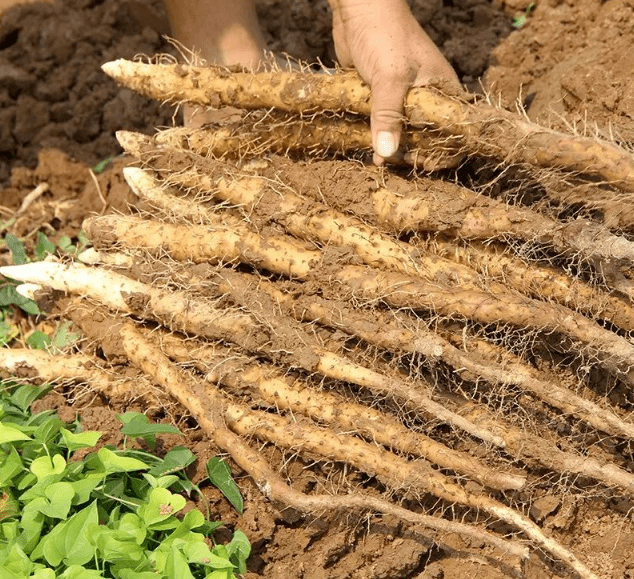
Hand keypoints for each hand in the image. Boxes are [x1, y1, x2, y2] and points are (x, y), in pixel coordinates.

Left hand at [329, 0, 459, 163]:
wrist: (358, 10)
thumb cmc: (383, 37)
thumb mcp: (390, 79)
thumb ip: (389, 117)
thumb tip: (385, 154)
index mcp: (443, 91)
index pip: (454, 132)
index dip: (441, 152)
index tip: (419, 163)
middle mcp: (428, 98)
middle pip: (427, 139)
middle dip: (412, 154)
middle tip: (390, 162)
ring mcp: (404, 99)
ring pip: (403, 134)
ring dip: (391, 148)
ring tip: (378, 160)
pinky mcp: (383, 99)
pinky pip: (383, 125)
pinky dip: (376, 137)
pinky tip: (367, 150)